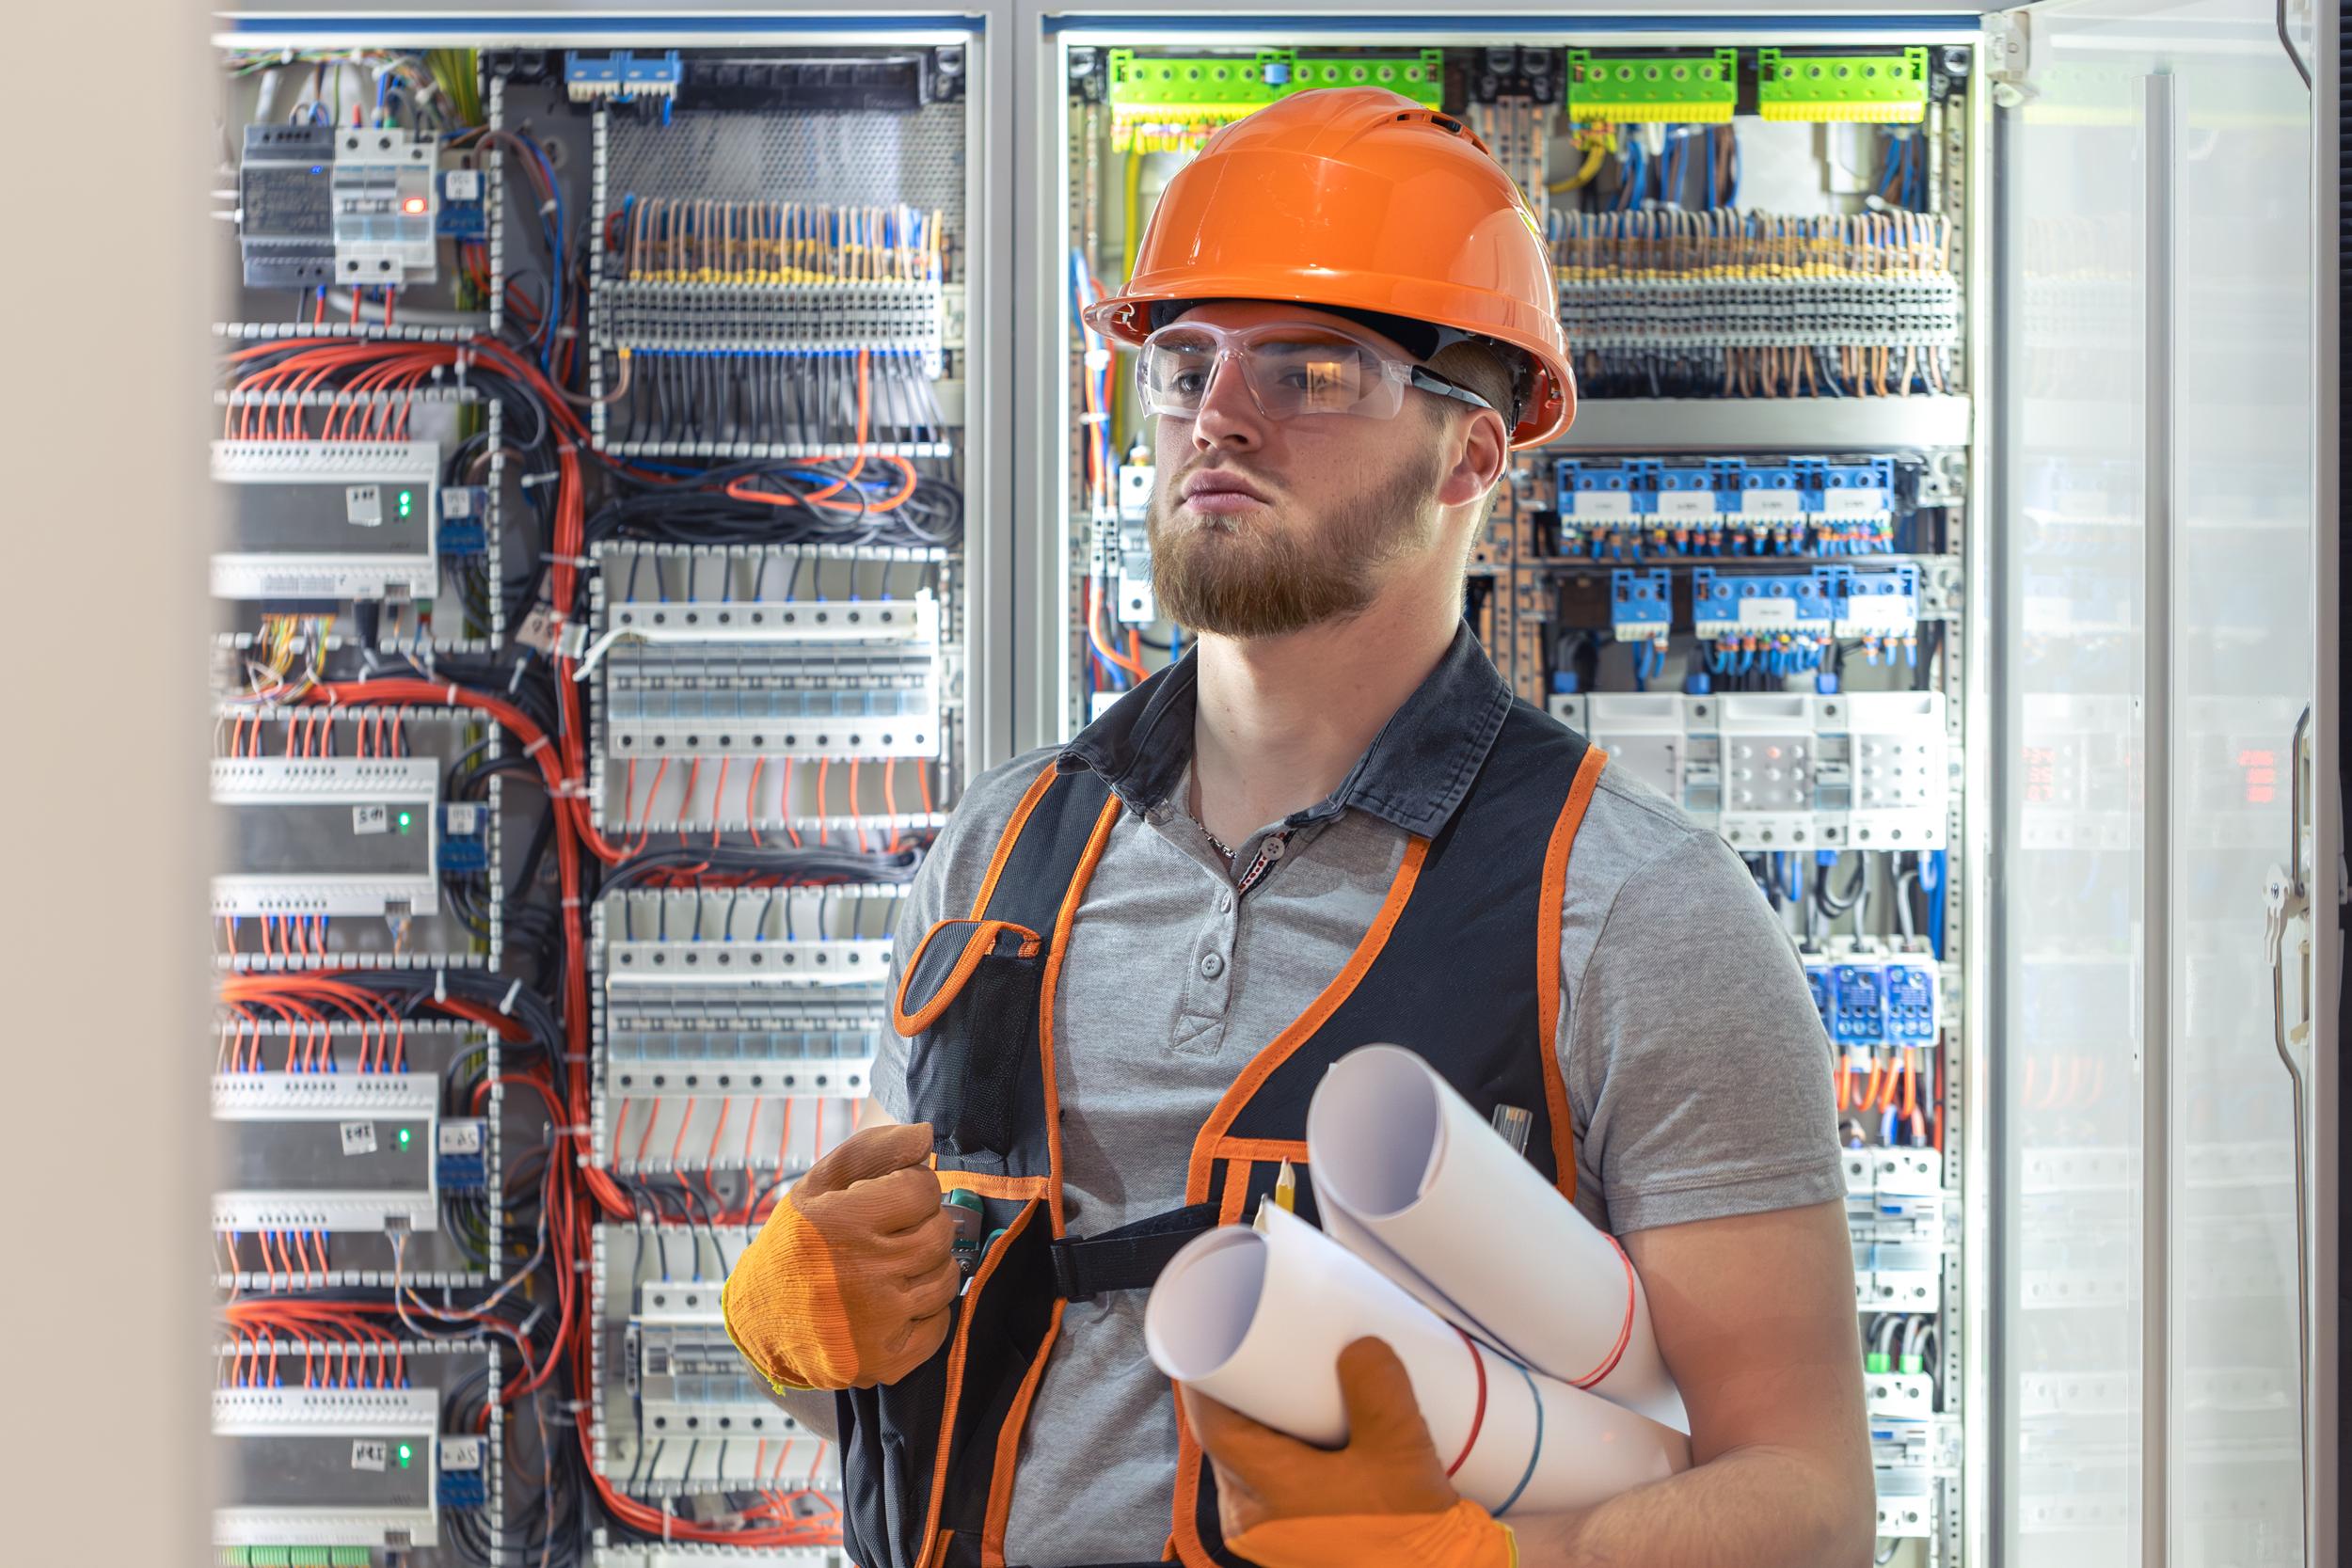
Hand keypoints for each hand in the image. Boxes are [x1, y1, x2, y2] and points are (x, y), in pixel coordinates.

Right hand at [722, 1120, 960, 1389]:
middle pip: (941, 1231)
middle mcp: (863, 1272)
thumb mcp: (819, 1185)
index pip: (923, 1188)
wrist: (762, 1320)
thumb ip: (874, 1150)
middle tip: (893, 1234)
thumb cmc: (796, 1244)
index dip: (910, 1188)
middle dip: (923, 1225)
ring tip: (894, 1266)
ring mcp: (878, 1321)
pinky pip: (940, 1324)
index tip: (889, 1200)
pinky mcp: (886, 1359)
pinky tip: (896, 1302)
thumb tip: (927, 1135)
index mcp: (843, 1222)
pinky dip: (927, 1311)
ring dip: (929, 1267)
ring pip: (947, 1277)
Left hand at [1180, 1336, 1458, 1535]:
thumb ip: (1380, 1389)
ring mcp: (1269, 1532)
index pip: (1212, 1422)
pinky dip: (1283, 1448)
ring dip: (1265, 1420)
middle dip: (1243, 1391)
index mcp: (1260, 1494)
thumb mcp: (1400, 1452)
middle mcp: (1252, 1517)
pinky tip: (1313, 1430)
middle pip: (1229, 1436)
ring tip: (1294, 1381)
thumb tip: (1362, 1346)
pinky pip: (1270, 1480)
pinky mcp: (1293, 1537)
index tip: (1220, 1331)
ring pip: (1250, 1458)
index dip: (1210, 1375)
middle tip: (1266, 1347)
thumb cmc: (1410, 1537)